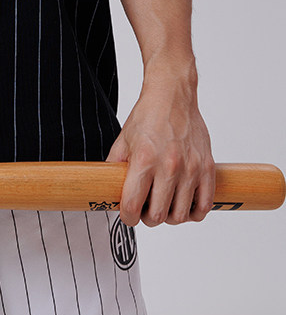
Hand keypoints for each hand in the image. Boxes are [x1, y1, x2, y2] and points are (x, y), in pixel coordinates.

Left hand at [106, 62, 215, 227]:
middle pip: (158, 216)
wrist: (172, 96)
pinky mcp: (207, 168)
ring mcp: (191, 168)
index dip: (128, 217)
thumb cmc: (147, 116)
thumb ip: (115, 167)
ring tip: (164, 205)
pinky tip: (184, 204)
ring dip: (170, 217)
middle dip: (148, 218)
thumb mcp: (123, 140)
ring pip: (181, 215)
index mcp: (144, 160)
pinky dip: (193, 212)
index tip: (128, 214)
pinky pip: (204, 205)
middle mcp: (169, 166)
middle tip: (145, 209)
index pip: (133, 205)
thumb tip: (108, 190)